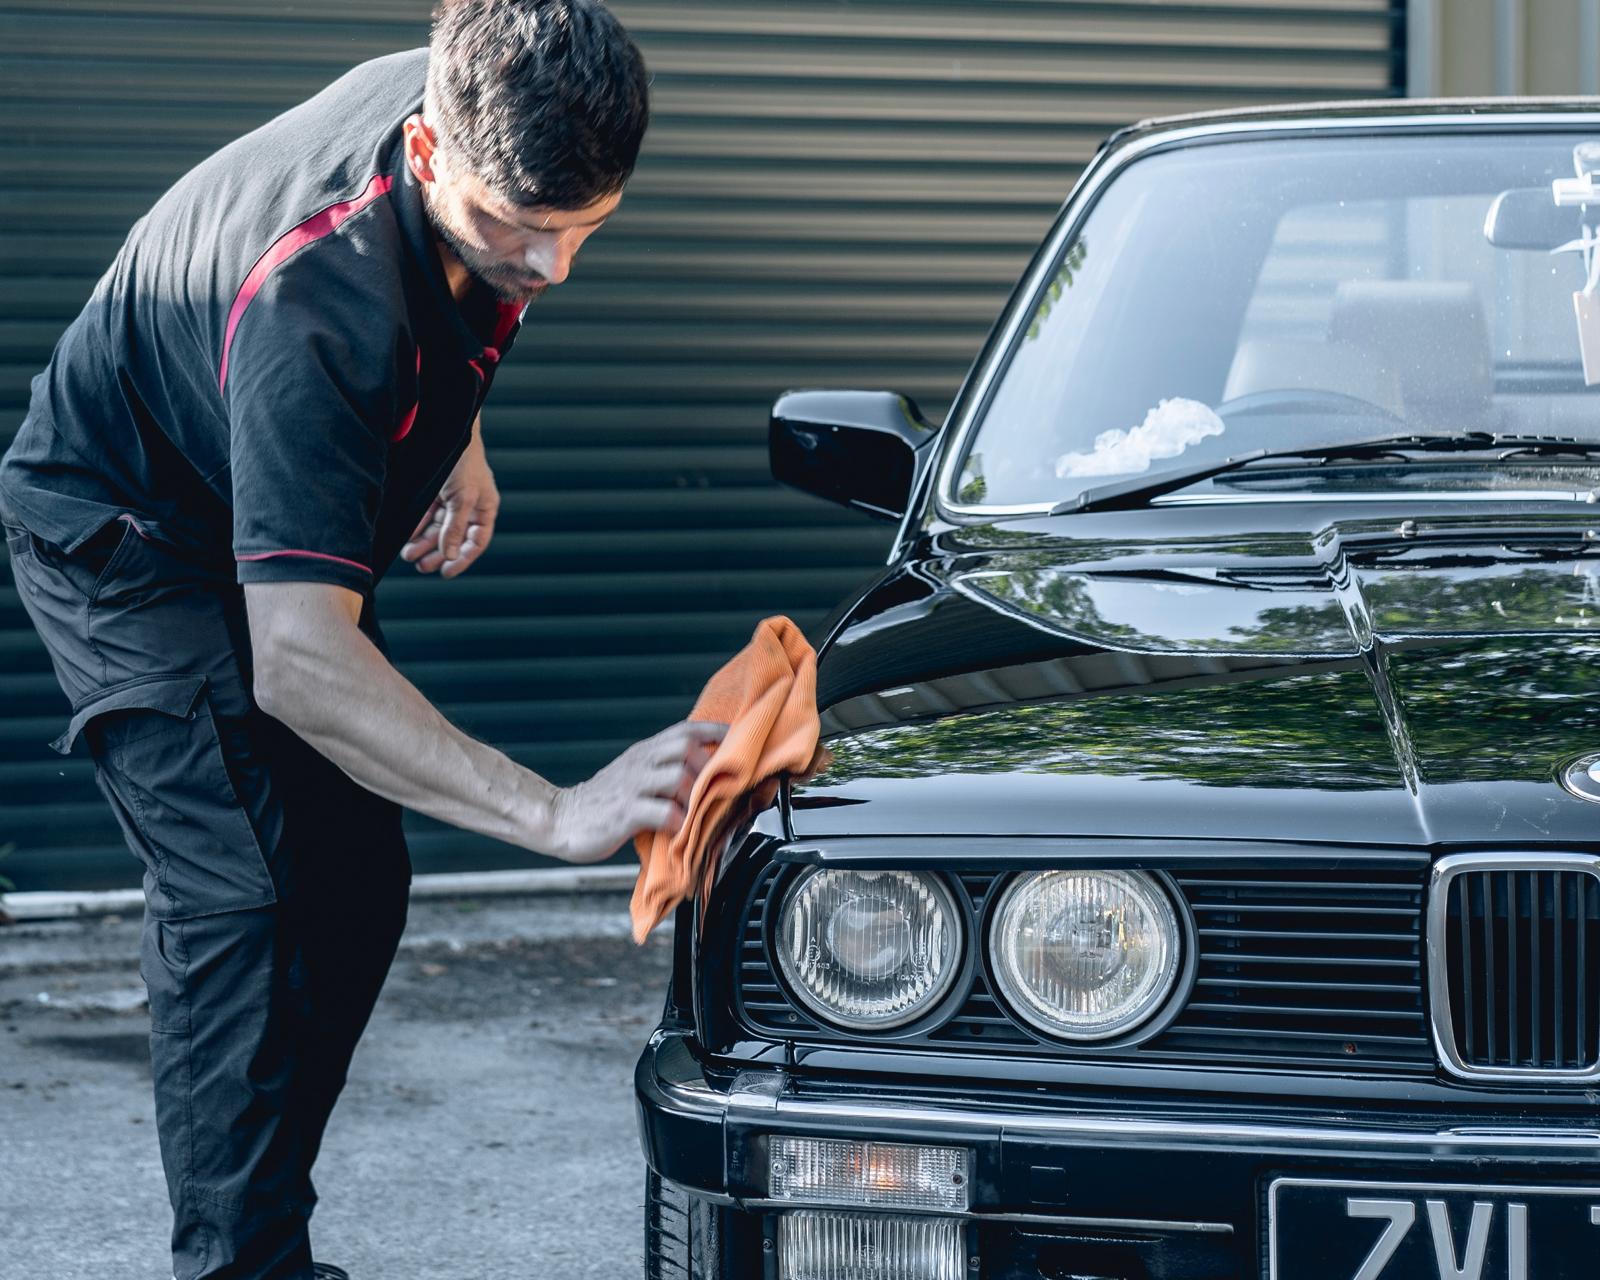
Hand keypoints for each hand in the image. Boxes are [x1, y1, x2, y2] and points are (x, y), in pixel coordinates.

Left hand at [401, 423, 497, 577]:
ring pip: (436, 529)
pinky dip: (416, 528)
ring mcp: (449, 499)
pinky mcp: (433, 492)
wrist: (444, 428)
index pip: (477, 542)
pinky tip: (407, 536)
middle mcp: (468, 506)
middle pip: (454, 539)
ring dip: (423, 544)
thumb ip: (456, 528)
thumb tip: (451, 555)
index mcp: (484, 507)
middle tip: (422, 566)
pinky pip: (425, 516)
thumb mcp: (462, 497)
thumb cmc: (462, 460)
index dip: (463, 558)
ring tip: (409, 555)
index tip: (446, 572)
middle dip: (437, 553)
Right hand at [547, 719, 728, 863]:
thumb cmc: (601, 802)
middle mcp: (639, 763)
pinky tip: (679, 832)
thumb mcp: (632, 775)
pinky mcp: (625, 813)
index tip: (737, 738)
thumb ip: (660, 770)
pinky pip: (662, 812)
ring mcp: (632, 787)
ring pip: (678, 776)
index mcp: (643, 753)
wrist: (559, 818)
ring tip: (698, 813)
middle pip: (685, 747)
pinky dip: (678, 823)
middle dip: (707, 767)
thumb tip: (700, 774)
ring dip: (695, 795)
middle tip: (716, 789)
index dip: (713, 731)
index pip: (684, 730)